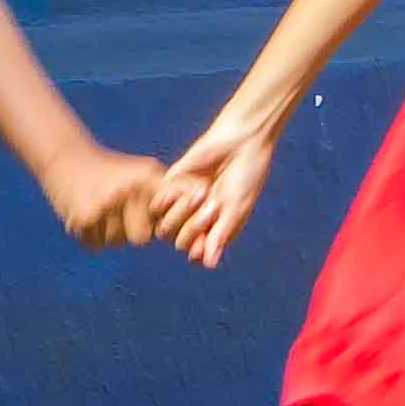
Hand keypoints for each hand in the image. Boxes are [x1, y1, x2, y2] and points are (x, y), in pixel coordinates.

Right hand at [45, 146, 172, 249]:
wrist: (66, 157)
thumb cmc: (112, 171)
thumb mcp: (144, 172)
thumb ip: (173, 192)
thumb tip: (203, 202)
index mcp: (145, 179)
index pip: (171, 212)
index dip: (175, 223)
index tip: (170, 226)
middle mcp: (127, 191)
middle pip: (141, 238)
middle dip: (132, 231)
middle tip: (119, 211)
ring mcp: (103, 205)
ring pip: (116, 242)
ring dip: (110, 233)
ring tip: (101, 209)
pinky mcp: (82, 219)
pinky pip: (96, 245)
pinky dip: (92, 235)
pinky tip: (88, 215)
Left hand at [137, 113, 271, 268]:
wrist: (240, 141)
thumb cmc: (246, 176)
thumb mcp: (238, 207)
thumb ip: (221, 235)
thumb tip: (209, 264)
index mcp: (215, 229)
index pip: (197, 252)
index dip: (198, 251)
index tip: (206, 241)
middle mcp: (197, 218)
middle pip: (179, 241)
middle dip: (194, 228)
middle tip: (212, 206)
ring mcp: (183, 202)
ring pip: (165, 226)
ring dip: (182, 214)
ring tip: (203, 193)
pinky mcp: (172, 183)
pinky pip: (159, 202)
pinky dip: (171, 198)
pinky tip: (191, 184)